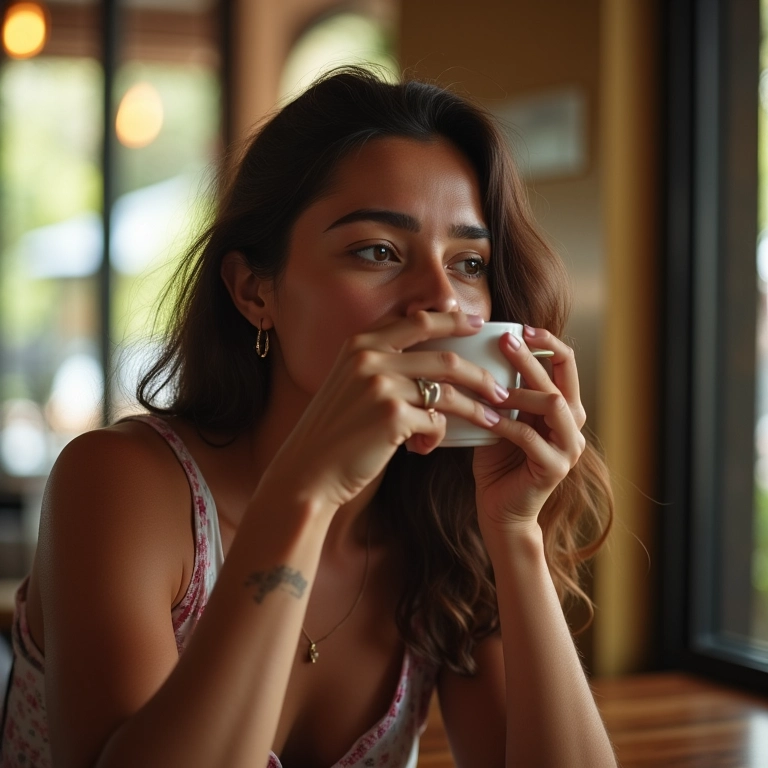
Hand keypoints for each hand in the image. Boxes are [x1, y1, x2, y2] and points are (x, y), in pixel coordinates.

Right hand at [264, 312, 509, 511]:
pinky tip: (426, 447)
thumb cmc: (335, 430)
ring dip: (474, 408)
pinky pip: (436, 423)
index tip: (478, 323)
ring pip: (448, 391)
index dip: (453, 319)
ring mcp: (381, 386)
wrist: (308, 470)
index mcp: (361, 343)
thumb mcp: (350, 382)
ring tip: (492, 419)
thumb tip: (431, 357)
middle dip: (479, 374)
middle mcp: (370, 358)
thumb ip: (382, 362)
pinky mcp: (392, 418)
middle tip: (500, 389)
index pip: (419, 320)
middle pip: (445, 356)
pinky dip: (439, 436)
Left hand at [472, 326, 586, 535]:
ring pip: (553, 405)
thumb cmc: (498, 460)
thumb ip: (504, 391)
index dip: (549, 343)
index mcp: (564, 408)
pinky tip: (485, 417)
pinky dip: (505, 424)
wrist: (501, 510)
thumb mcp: (503, 417)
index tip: (522, 328)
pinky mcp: (554, 469)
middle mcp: (573, 426)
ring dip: (521, 392)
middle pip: (558, 381)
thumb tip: (481, 352)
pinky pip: (531, 437)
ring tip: (492, 388)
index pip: (567, 365)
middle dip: (530, 357)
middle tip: (505, 340)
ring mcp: (568, 448)